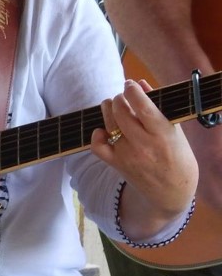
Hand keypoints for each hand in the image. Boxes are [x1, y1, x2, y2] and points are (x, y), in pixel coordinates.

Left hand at [92, 78, 197, 238]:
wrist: (171, 192)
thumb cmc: (177, 157)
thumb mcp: (175, 131)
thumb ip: (157, 106)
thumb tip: (140, 83)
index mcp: (163, 135)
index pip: (143, 108)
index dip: (132, 91)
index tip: (130, 84)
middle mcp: (144, 145)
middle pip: (121, 112)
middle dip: (119, 98)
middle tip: (123, 96)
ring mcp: (127, 155)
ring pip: (108, 124)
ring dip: (108, 109)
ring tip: (114, 105)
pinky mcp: (116, 164)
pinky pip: (97, 145)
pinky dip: (97, 134)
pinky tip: (104, 129)